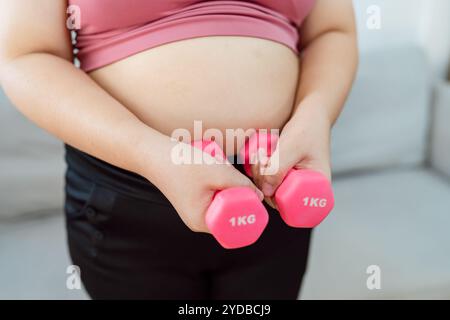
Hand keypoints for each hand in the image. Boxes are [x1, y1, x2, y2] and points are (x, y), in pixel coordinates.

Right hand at [147, 142, 263, 232]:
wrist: (152, 153)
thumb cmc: (181, 164)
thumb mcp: (217, 172)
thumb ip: (240, 184)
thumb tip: (259, 196)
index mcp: (203, 222)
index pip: (235, 224)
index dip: (248, 210)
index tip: (252, 192)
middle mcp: (199, 220)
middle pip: (231, 212)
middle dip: (237, 194)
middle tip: (232, 175)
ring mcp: (196, 209)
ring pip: (224, 200)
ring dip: (228, 184)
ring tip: (218, 168)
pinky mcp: (194, 198)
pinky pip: (215, 193)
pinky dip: (218, 181)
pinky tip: (212, 167)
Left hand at [251, 102, 331, 208]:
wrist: (310, 116)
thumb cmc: (307, 129)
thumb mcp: (293, 146)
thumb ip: (279, 168)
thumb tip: (266, 192)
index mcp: (317, 188)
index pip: (294, 207)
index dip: (276, 196)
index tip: (268, 171)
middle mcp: (306, 190)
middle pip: (277, 199)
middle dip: (264, 180)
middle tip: (262, 158)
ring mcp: (293, 184)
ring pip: (268, 190)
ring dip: (258, 173)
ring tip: (262, 153)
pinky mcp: (283, 176)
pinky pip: (266, 180)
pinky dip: (259, 169)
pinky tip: (261, 155)